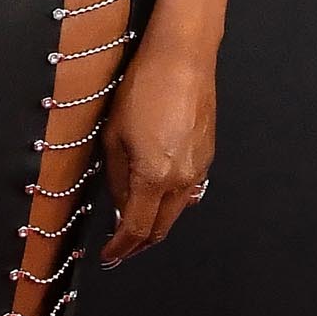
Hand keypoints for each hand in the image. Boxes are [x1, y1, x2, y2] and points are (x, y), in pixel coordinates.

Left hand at [99, 35, 213, 265]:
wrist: (183, 59)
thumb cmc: (143, 89)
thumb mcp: (113, 136)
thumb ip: (116, 178)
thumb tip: (119, 205)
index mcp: (155, 177)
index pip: (137, 229)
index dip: (121, 248)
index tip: (109, 256)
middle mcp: (182, 180)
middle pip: (161, 229)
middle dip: (139, 244)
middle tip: (120, 248)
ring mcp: (199, 169)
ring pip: (176, 212)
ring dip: (156, 223)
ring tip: (134, 222)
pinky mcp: (207, 156)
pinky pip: (188, 190)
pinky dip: (170, 201)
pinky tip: (155, 193)